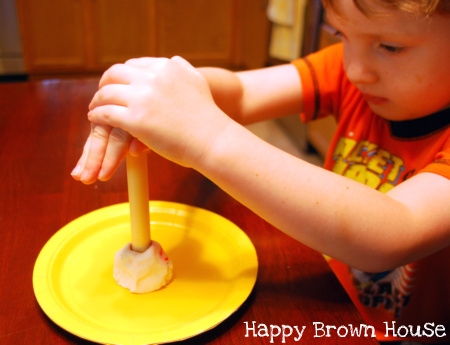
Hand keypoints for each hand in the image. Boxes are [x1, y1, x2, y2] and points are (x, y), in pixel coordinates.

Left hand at [72, 56, 225, 183]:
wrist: (213, 141)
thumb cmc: (207, 118)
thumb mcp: (198, 82)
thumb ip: (183, 69)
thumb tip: (172, 61)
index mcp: (167, 67)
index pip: (134, 65)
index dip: (122, 77)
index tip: (118, 86)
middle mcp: (153, 77)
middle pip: (115, 74)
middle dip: (105, 84)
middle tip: (101, 95)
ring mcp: (143, 98)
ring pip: (107, 93)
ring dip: (97, 100)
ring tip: (95, 108)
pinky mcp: (136, 120)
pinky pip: (106, 113)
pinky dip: (97, 115)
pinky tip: (95, 119)